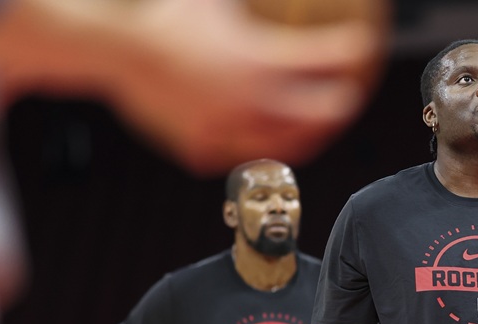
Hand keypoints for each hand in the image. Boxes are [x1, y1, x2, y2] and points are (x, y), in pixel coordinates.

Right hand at [105, 0, 385, 173]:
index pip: (327, 58)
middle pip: (322, 112)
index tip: (362, 44)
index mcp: (260, 61)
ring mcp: (230, 130)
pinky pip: (247, 153)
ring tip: (319, 123)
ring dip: (311, 132)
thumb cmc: (165, 17)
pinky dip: (265, 145)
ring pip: (290, 143)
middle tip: (350, 94)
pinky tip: (273, 138)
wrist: (115, 50)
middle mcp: (252, 101)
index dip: (351, 49)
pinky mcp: (207, 149)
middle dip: (342, 103)